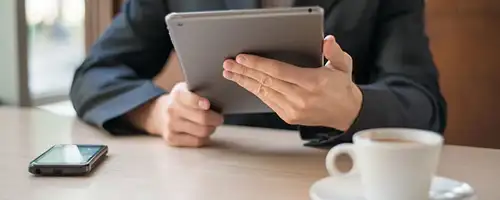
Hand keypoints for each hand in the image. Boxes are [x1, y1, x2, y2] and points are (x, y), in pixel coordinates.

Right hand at [127, 82, 223, 146]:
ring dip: (211, 129)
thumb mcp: (188, 90)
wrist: (160, 113)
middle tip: (219, 119)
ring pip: (202, 131)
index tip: (207, 104)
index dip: (199, 102)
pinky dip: (204, 138)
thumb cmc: (183, 101)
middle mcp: (172, 109)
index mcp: (178, 94)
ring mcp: (171, 125)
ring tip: (212, 125)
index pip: (189, 99)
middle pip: (202, 118)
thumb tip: (221, 97)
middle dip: (216, 119)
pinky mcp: (171, 138)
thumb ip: (201, 91)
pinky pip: (197, 141)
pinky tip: (203, 133)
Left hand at [222, 35, 361, 130]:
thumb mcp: (343, 66)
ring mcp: (293, 109)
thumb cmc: (342, 88)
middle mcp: (300, 97)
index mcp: (312, 83)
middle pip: (266, 81)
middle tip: (228, 64)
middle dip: (244, 72)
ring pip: (263, 92)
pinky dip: (256, 91)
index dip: (258, 64)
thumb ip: (334, 53)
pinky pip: (268, 101)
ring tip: (230, 73)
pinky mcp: (289, 116)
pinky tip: (246, 84)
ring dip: (245, 82)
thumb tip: (327, 41)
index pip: (278, 71)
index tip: (242, 58)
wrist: (347, 114)